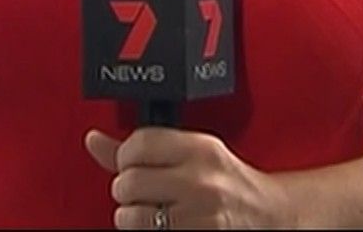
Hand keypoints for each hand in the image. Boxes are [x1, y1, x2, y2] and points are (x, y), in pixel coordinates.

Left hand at [85, 127, 295, 229]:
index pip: (138, 143)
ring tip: (153, 211)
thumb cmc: (229, 183)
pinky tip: (163, 225)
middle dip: (128, 189)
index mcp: (200, 149)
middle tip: (145, 191)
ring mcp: (199, 215)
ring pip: (130, 216)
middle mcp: (201, 180)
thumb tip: (93, 140)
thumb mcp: (193, 154)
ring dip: (134, 216)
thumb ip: (143, 148)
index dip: (126, 156)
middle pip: (128, 181)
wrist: (269, 215)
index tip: (133, 163)